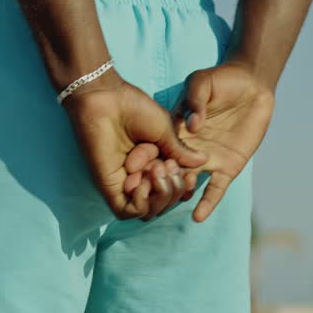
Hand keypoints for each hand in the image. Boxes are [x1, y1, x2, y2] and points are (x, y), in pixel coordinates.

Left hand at [62, 69, 207, 220]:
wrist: (109, 100)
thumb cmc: (135, 108)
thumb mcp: (165, 130)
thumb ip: (181, 151)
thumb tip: (203, 162)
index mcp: (155, 160)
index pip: (174, 188)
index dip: (185, 186)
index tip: (189, 174)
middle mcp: (141, 175)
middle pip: (165, 202)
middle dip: (173, 188)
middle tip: (167, 165)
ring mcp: (126, 183)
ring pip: (149, 210)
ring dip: (160, 195)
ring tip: (156, 170)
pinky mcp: (110, 187)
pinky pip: (128, 211)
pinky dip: (141, 203)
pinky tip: (142, 182)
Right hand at [123, 61, 274, 222]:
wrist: (252, 86)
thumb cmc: (222, 79)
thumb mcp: (202, 82)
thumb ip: (194, 99)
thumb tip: (192, 125)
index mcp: (176, 128)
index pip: (157, 146)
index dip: (145, 156)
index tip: (131, 166)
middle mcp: (187, 148)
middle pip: (168, 169)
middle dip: (156, 179)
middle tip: (147, 187)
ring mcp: (207, 160)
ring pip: (187, 182)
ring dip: (178, 191)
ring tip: (173, 196)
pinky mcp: (227, 168)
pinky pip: (215, 190)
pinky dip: (206, 204)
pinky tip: (197, 217)